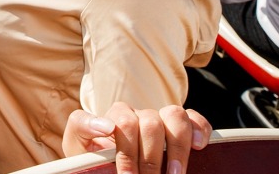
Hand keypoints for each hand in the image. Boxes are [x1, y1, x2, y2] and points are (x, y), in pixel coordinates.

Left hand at [62, 102, 210, 173]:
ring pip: (174, 115)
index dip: (126, 151)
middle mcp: (138, 114)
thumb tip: (105, 125)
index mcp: (114, 118)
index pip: (123, 122)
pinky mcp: (178, 128)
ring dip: (177, 147)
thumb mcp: (79, 145)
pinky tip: (200, 146)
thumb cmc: (94, 157)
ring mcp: (159, 119)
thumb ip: (82, 128)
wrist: (104, 163)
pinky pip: (193, 118)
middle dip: (151, 159)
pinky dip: (200, 128)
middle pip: (149, 122)